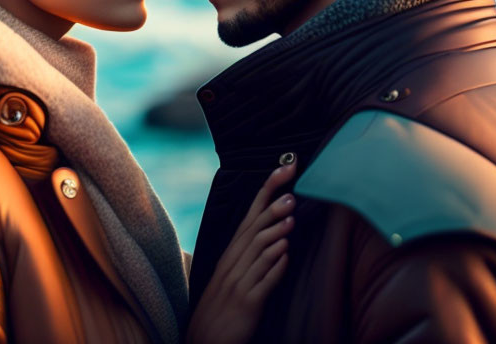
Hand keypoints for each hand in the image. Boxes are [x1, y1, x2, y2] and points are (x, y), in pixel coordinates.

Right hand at [186, 162, 296, 343]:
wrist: (204, 340)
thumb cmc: (223, 304)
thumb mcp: (234, 273)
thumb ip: (251, 253)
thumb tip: (276, 236)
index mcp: (232, 252)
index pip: (251, 213)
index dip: (268, 189)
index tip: (286, 168)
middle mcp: (233, 262)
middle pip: (253, 229)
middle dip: (272, 209)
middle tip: (292, 193)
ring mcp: (238, 282)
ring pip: (257, 252)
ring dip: (275, 234)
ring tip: (292, 220)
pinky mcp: (246, 303)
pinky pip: (262, 283)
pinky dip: (274, 268)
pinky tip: (286, 255)